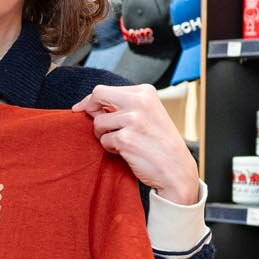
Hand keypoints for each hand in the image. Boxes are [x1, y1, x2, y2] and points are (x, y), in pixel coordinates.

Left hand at [73, 84, 200, 203]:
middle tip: (96, 123)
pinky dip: (111, 148)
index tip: (81, 108)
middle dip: (90, 109)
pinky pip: (104, 141)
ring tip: (122, 142)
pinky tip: (127, 151)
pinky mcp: (126, 139)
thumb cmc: (159, 142)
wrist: (177, 169)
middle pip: (98, 95)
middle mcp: (140, 101)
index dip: (91, 101)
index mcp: (145, 92)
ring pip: (98, 123)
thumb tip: (89, 105)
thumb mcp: (148, 114)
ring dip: (104, 135)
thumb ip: (124, 106)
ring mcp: (133, 120)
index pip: (104, 89)